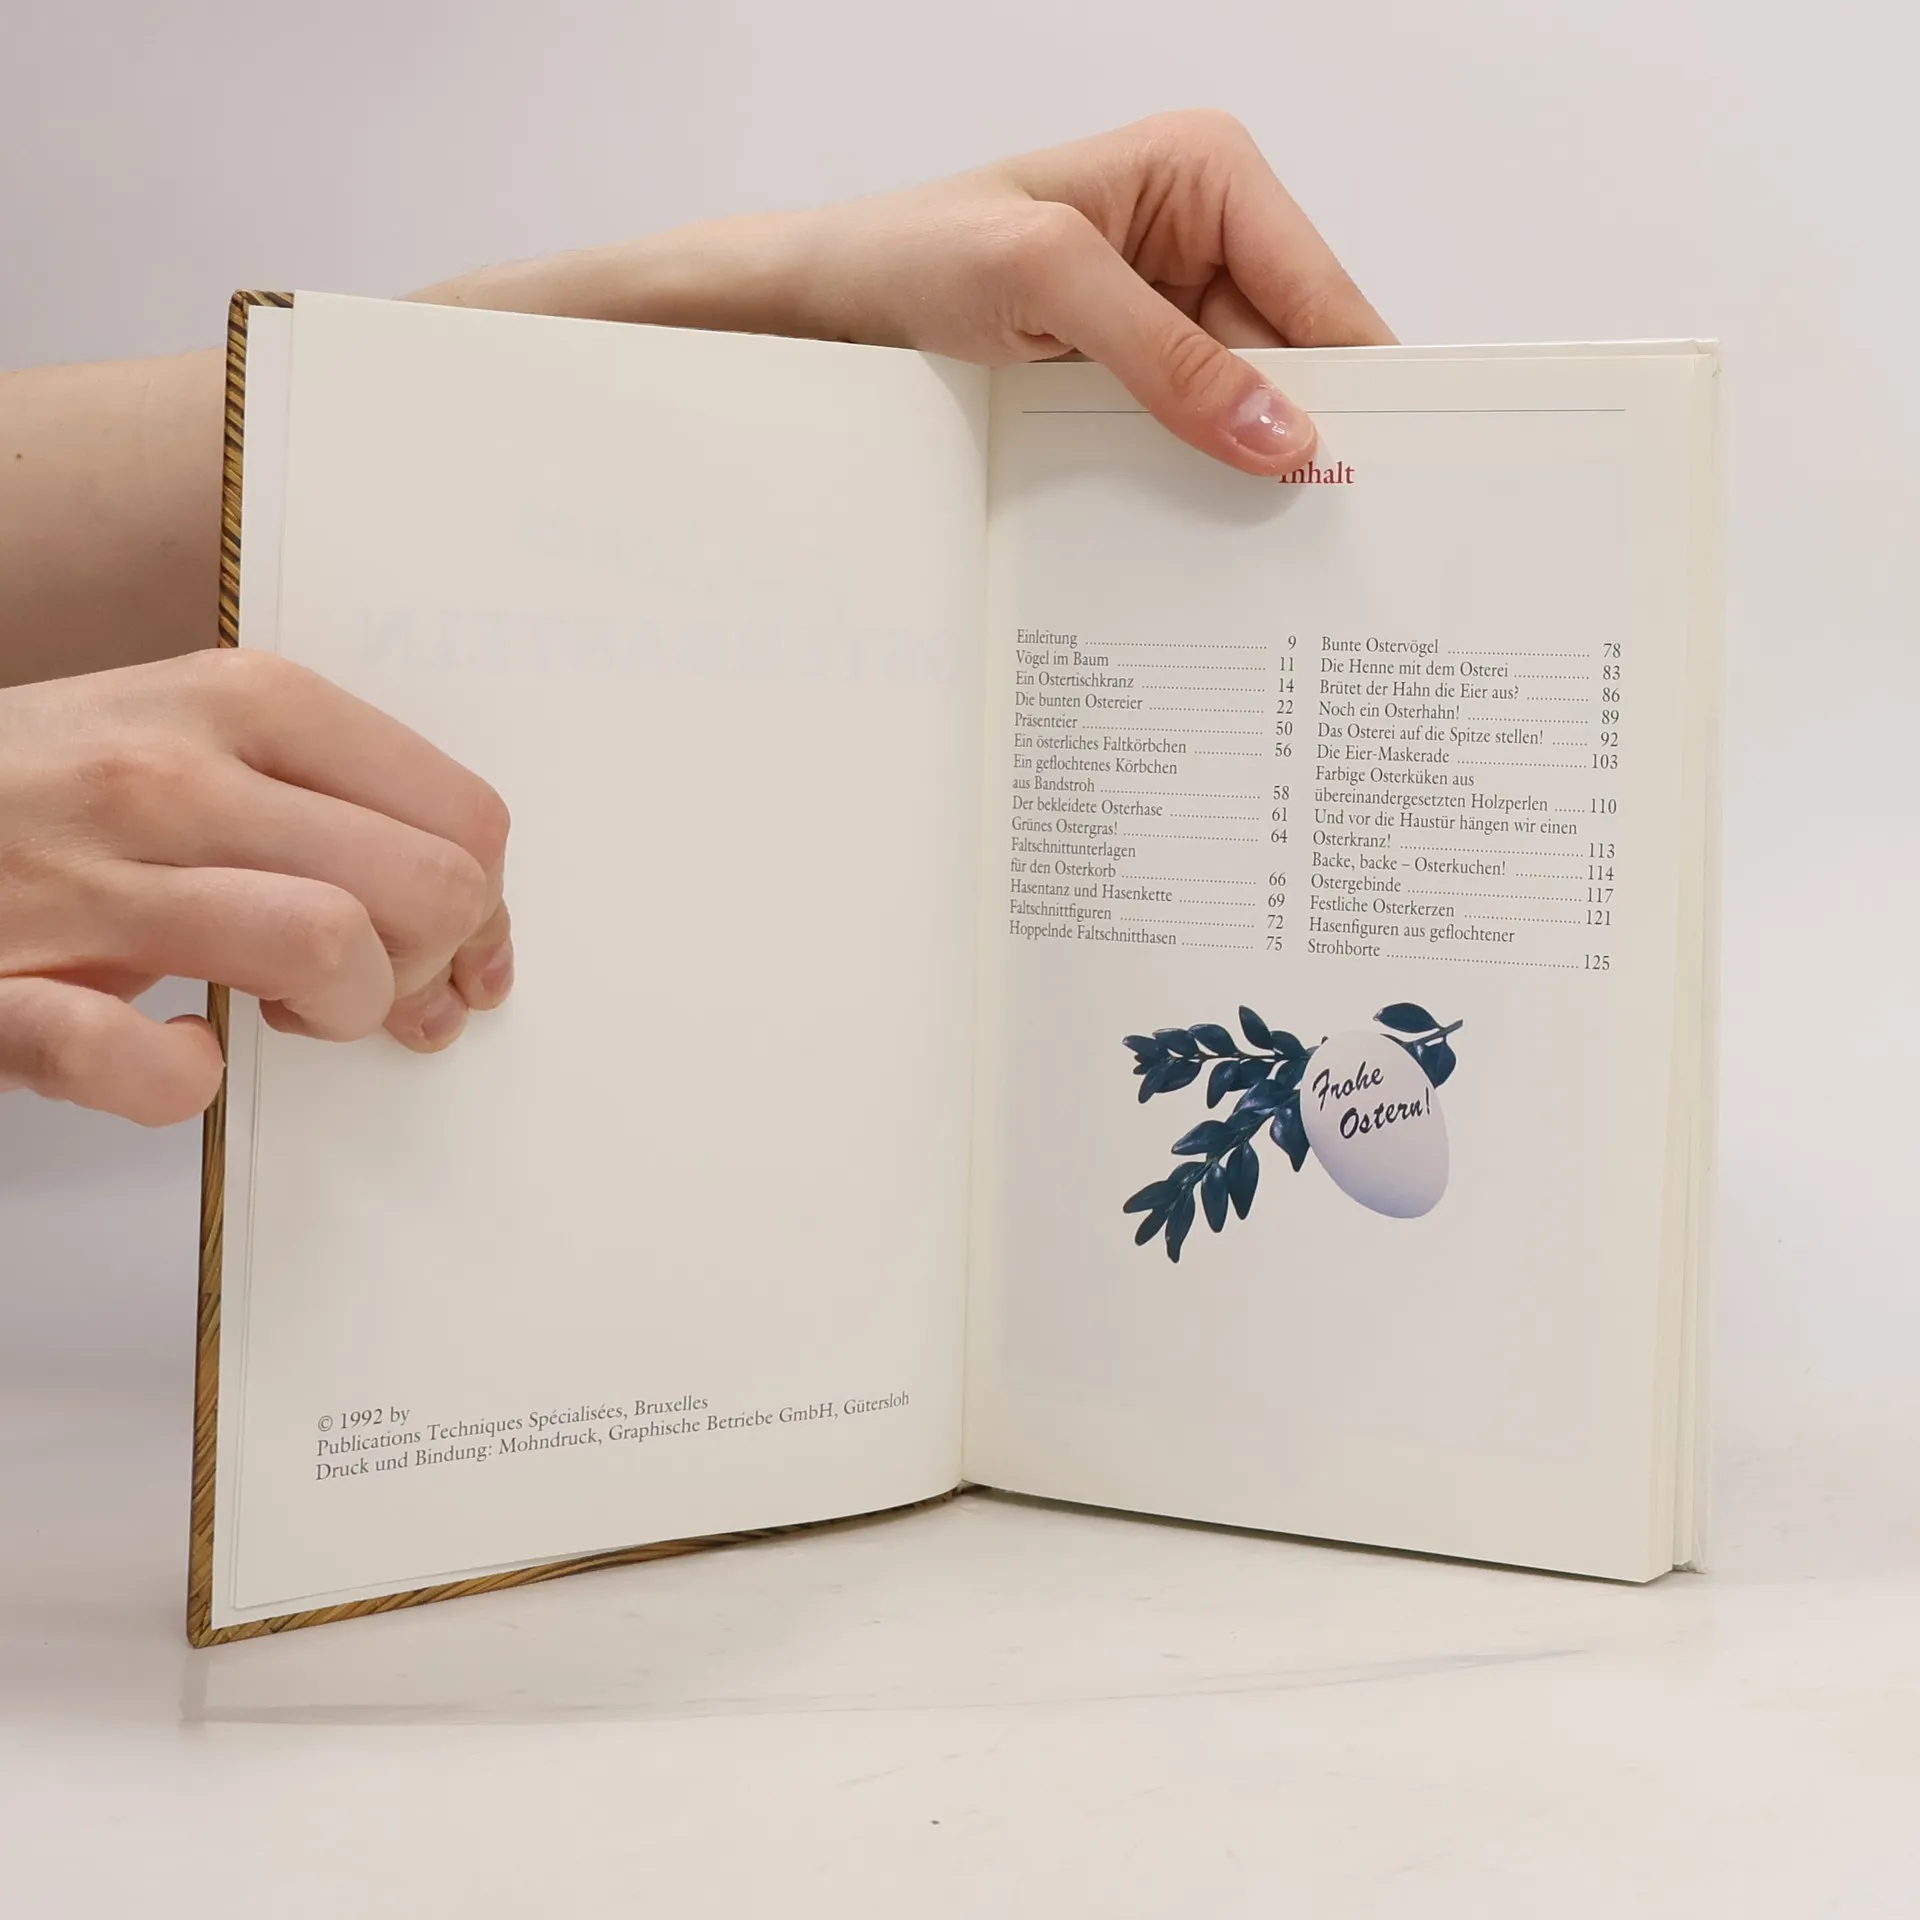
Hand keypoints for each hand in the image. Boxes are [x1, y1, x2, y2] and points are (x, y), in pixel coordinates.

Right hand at [0, 652, 512, 1124]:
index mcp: (239, 701)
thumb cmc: (48, 784)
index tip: (460, 955)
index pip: (461, 814)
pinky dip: (180, 1082)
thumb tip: (473, 918)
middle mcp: (169, 774)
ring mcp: (78, 879)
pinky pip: (148, 1066)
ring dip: (340, 1013)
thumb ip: (338, 803)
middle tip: (376, 989)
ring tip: (287, 1014)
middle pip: (425, 886)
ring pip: (324, 948)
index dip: (485, 908)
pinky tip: (169, 1050)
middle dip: (431, 966)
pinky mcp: (1, 990)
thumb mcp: (198, 734)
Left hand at [424, 111, 1390, 477]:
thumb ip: (1173, 360)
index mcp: (1208, 174)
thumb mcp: (1046, 287)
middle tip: (1331, 549)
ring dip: (1244, 480)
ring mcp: (1165, 315)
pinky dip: (1193, 488)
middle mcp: (1202, 238)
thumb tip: (1290, 440)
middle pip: (1298, 362)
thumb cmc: (905, 257)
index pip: (1327, 296)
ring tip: (1265, 561)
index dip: (1359, 393)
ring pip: (1246, 413)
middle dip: (1305, 445)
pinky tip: (1196, 539)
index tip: (1384, 487)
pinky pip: (1187, 438)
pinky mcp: (1124, 376)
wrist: (809, 313)